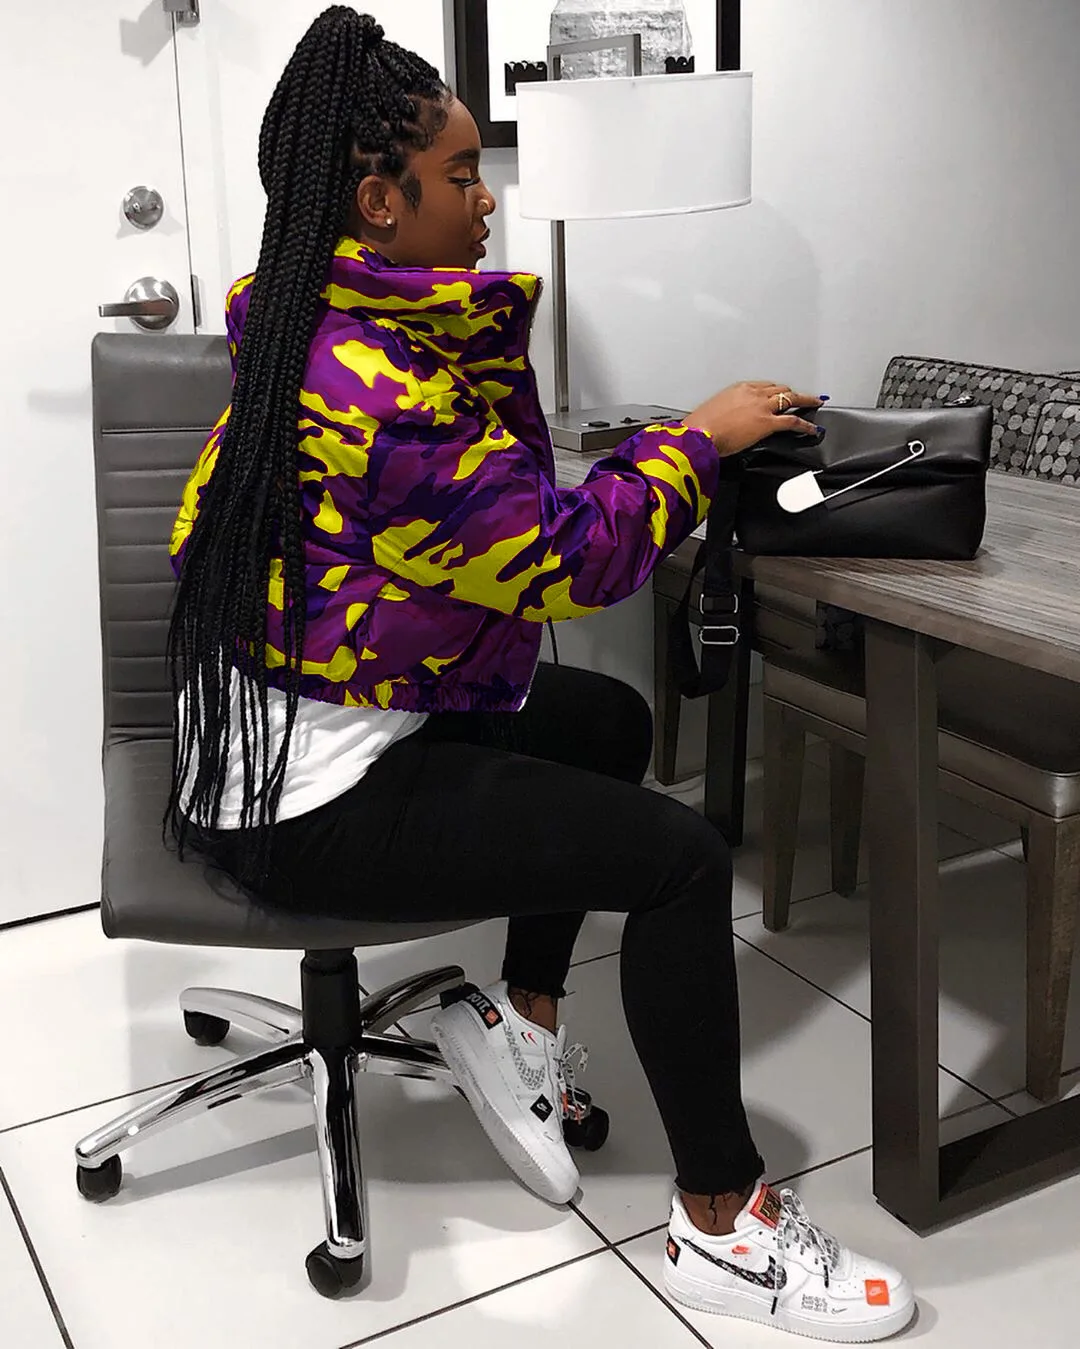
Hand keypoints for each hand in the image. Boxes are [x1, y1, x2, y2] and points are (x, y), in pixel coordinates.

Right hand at [685, 382, 822, 456]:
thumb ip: (728, 411)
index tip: (779, 393)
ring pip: (791, 399)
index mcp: (739, 388)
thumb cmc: (701, 426)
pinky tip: (812, 429)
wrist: (699, 434)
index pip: (765, 386)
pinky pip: (793, 421)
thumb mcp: (714, 411)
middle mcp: (753, 393)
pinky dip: (805, 425)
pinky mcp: (767, 423)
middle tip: (800, 397)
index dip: (776, 390)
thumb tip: (731, 420)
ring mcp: (762, 407)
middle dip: (791, 394)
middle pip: (780, 389)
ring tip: (815, 403)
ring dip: (805, 401)